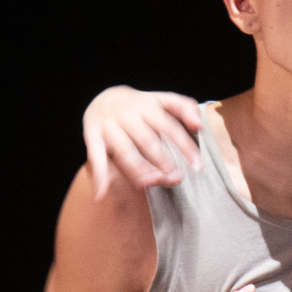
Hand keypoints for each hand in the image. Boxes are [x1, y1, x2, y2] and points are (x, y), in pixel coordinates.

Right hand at [83, 86, 205, 196]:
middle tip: (175, 178)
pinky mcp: (92, 136)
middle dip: (162, 161)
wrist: (103, 97)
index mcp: (147, 105)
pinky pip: (96, 158)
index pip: (170, 127)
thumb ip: (184, 107)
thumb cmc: (140, 105)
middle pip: (147, 141)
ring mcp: (110, 126)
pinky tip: (102, 194)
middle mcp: (128, 114)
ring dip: (138, 169)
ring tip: (152, 183)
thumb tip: (199, 125)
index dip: (185, 146)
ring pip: (125, 151)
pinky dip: (99, 176)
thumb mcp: (162, 99)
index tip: (197, 165)